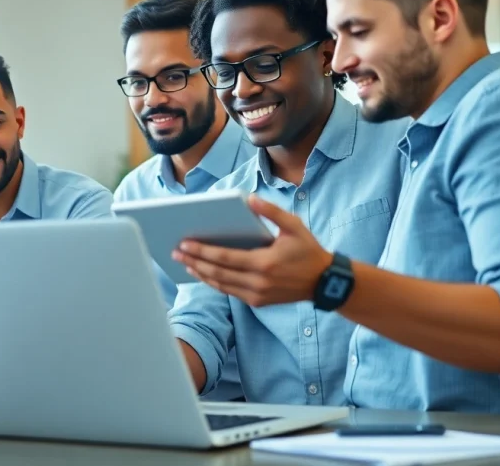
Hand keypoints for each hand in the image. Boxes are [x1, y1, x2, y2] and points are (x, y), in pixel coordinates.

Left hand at [172, 195, 332, 306]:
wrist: (324, 282)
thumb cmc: (307, 250)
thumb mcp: (294, 226)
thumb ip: (271, 211)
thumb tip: (249, 199)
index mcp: (264, 262)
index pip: (225, 258)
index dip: (202, 252)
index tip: (184, 244)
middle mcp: (258, 282)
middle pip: (217, 273)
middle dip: (194, 261)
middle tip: (176, 251)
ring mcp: (257, 295)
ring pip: (220, 285)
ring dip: (200, 273)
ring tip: (184, 262)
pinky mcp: (258, 302)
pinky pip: (229, 292)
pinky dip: (214, 282)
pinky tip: (203, 273)